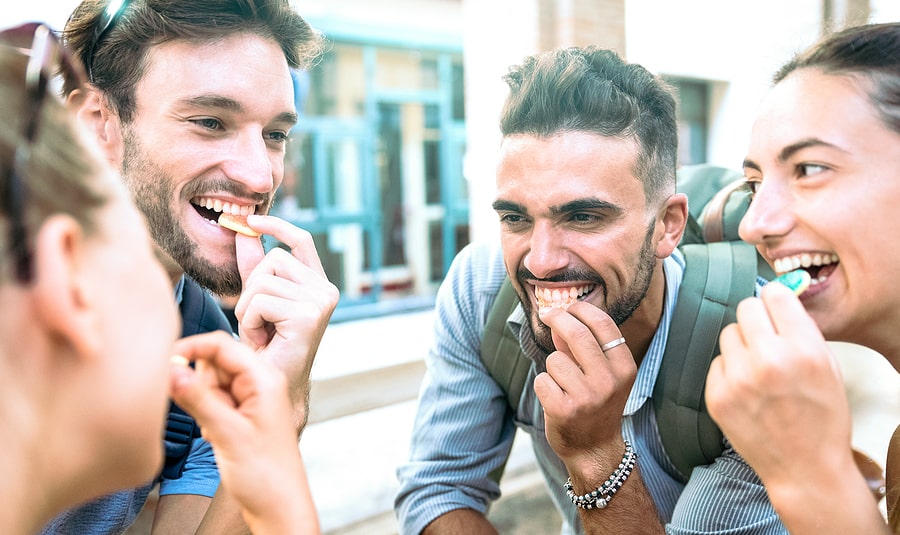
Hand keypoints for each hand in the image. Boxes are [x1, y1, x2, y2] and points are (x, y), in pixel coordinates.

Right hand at [169, 331, 317, 532]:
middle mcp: (260, 383)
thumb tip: (171, 370)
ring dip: (203, 400)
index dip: (191, 348)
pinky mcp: (243, 414)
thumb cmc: (266, 476)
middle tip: (206, 412)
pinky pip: (214, 400)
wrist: (278, 508)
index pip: (222, 344)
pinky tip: (217, 434)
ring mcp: (252, 398)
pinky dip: (208, 413)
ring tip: (216, 428)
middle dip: (199, 382)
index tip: (164, 361)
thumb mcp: (227, 434)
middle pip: (214, 361)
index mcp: (265, 378)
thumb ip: (198, 399)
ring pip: (211, 381)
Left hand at [233, 214, 338, 431]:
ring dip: (249, 307)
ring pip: (264, 281)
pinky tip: (263, 339)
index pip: (301, 241)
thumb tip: (244, 229)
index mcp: (318, 283)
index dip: (276, 226)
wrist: (274, 385)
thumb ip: (253, 265)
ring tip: (260, 331)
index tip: (250, 220)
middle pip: (274, 258)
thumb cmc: (267, 345)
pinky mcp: (309, 316)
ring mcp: (320, 301)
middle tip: (258, 321)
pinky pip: (261, 301)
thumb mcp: (257, 298)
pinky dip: (251, 320)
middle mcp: (325, 290)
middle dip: (252, 287)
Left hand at [532, 302, 635, 477]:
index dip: (580, 309)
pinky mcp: (563, 409)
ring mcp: (586, 396)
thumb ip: (582, 345)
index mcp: (624, 368)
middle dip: (557, 318)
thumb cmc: (596, 405)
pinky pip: (541, 379)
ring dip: (552, 367)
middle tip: (547, 315)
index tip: (566, 307)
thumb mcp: (601, 374)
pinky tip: (555, 398)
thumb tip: (560, 313)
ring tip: (563, 385)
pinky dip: (543, 385)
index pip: (603, 324)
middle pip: (576, 333)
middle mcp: (609, 381)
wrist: (594, 450)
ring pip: (554, 359)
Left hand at [705, 282, 855, 493]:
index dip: (775, 301)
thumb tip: (778, 297)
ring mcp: (738, 379)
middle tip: (766, 339)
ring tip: (758, 368)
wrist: (806, 469)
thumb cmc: (822, 418)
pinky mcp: (717, 396)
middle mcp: (768, 360)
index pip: (774, 294)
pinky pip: (717, 362)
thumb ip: (802, 330)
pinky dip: (730, 371)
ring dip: (742, 345)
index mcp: (803, 349)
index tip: (776, 310)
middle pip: (746, 307)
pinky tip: (747, 390)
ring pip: (728, 333)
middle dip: (757, 319)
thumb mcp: (828, 367)